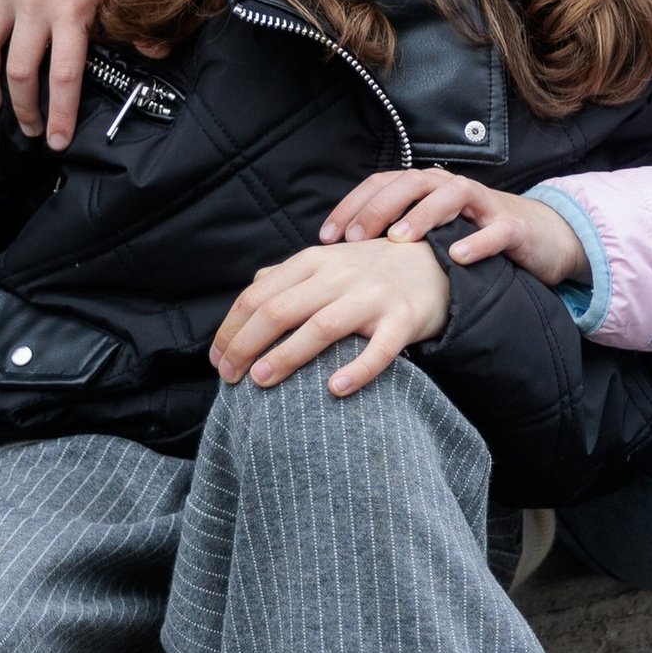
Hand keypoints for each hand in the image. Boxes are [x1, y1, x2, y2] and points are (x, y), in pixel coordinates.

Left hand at [209, 236, 451, 395]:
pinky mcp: (404, 319)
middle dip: (246, 345)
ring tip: (261, 381)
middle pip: (279, 310)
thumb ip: (289, 276)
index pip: (258, 294)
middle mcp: (339, 275)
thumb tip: (250, 292)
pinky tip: (334, 391)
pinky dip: (357, 369)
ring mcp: (372, 296)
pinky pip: (379, 349)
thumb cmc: (371, 270)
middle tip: (228, 377)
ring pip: (321, 326)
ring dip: (287, 355)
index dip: (232, 328)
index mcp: (313, 262)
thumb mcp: (328, 262)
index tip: (216, 358)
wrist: (435, 264)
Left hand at [320, 164, 589, 291]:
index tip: (327, 237)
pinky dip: (477, 241)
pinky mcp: (513, 226)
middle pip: (411, 182)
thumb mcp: (428, 234)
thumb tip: (338, 259)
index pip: (382, 184)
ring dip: (424, 215)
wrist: (538, 238)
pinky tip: (458, 258)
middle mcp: (451, 187)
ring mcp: (484, 205)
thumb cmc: (471, 237)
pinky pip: (495, 230)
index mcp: (426, 187)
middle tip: (357, 238)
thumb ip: (391, 236)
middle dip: (380, 207)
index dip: (352, 205)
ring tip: (401, 239)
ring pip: (452, 195)